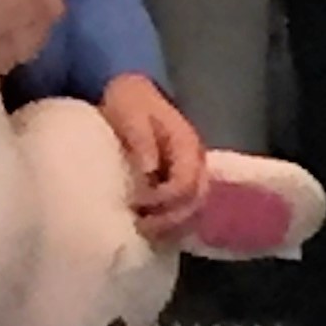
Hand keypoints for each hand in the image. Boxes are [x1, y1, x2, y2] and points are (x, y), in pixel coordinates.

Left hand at [101, 74, 207, 240]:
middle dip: (170, 220)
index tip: (140, 205)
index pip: (187, 183)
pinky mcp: (182, 183)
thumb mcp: (130, 111)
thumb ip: (140, 137)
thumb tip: (149, 170)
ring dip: (171, 226)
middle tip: (141, 227)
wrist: (131, 93)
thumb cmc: (129, 102)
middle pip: (195, 202)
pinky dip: (171, 225)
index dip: (165, 200)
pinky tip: (152, 230)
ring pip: (194, 211)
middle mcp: (196, 162)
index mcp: (187, 144)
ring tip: (144, 232)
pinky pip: (185, 211)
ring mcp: (192, 174)